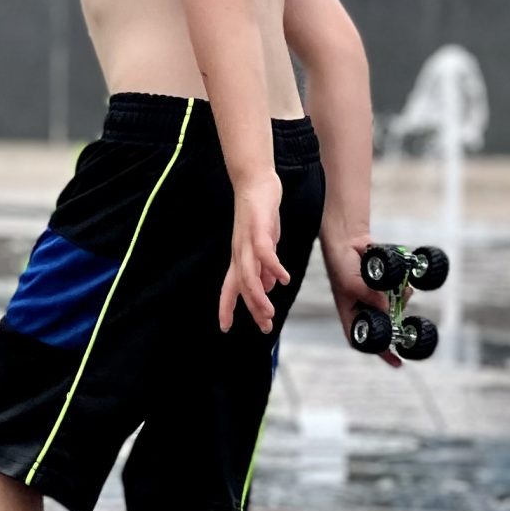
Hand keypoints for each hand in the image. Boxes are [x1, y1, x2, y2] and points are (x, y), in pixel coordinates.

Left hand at [220, 176, 287, 335]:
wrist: (255, 182)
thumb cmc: (260, 214)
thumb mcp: (263, 244)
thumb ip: (263, 266)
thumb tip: (267, 287)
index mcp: (240, 258)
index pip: (230, 288)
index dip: (226, 307)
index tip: (224, 327)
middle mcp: (240, 253)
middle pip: (242, 287)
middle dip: (252, 310)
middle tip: (264, 328)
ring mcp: (248, 242)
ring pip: (249, 276)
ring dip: (259, 297)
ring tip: (270, 313)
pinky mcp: (259, 230)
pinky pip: (265, 254)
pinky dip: (274, 268)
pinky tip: (285, 279)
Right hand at [321, 220, 397, 364]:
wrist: (347, 240)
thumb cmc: (340, 265)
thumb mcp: (352, 284)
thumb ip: (370, 297)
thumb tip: (390, 309)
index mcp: (351, 316)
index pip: (364, 341)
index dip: (380, 352)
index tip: (397, 362)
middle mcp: (364, 309)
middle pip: (385, 326)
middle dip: (397, 323)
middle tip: (408, 324)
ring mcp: (375, 297)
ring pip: (395, 308)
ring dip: (401, 303)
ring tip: (404, 293)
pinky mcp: (384, 285)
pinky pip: (398, 292)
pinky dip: (403, 290)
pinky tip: (405, 286)